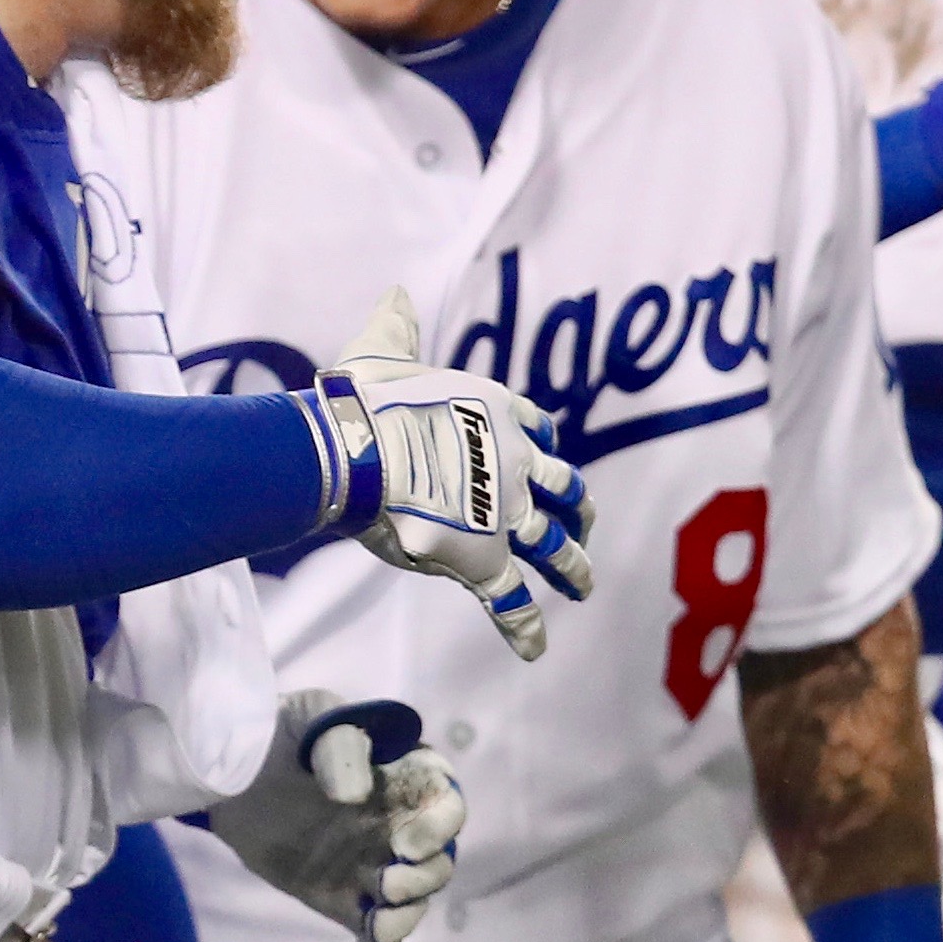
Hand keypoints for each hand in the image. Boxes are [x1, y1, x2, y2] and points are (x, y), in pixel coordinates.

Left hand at [203, 693, 462, 941]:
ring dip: (407, 912)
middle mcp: (399, 823)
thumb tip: (354, 796)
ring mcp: (373, 862)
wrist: (226, 772)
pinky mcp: (344, 896)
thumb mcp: (310, 716)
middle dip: (425, 876)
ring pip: (414, 897)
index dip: (441, 825)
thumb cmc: (279, 732)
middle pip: (439, 858)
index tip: (408, 842)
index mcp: (404, 776)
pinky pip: (377, 927)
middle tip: (389, 881)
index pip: (446, 802)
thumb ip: (340, 746)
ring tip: (376, 917)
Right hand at [295, 288, 592, 660]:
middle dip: (576, 510)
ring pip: (554, 546)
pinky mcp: (483, 560)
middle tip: (582, 526)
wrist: (359, 449)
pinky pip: (511, 601)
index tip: (550, 453)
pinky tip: (534, 648)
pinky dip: (523, 627)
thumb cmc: (364, 399)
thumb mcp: (382, 348)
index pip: (538, 429)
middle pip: (562, 489)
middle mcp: (515, 465)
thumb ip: (395, 324)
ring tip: (583, 585)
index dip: (546, 445)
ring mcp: (505, 516)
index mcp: (496, 414)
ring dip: (573, 567)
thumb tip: (394, 293)